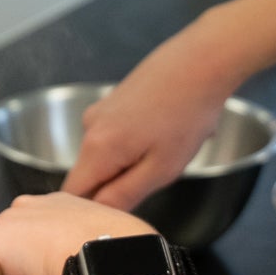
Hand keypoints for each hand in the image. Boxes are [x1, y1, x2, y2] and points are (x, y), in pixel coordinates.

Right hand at [61, 21, 247, 210]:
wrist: (202, 61)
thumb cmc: (187, 113)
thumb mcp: (161, 168)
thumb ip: (124, 196)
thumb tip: (98, 214)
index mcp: (97, 148)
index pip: (73, 195)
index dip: (91, 211)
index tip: (119, 210)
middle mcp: (90, 127)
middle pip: (90, 175)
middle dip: (119, 183)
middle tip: (157, 172)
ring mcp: (101, 110)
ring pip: (106, 156)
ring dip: (132, 160)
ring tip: (167, 145)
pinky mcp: (114, 100)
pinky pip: (117, 135)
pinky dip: (138, 140)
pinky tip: (166, 128)